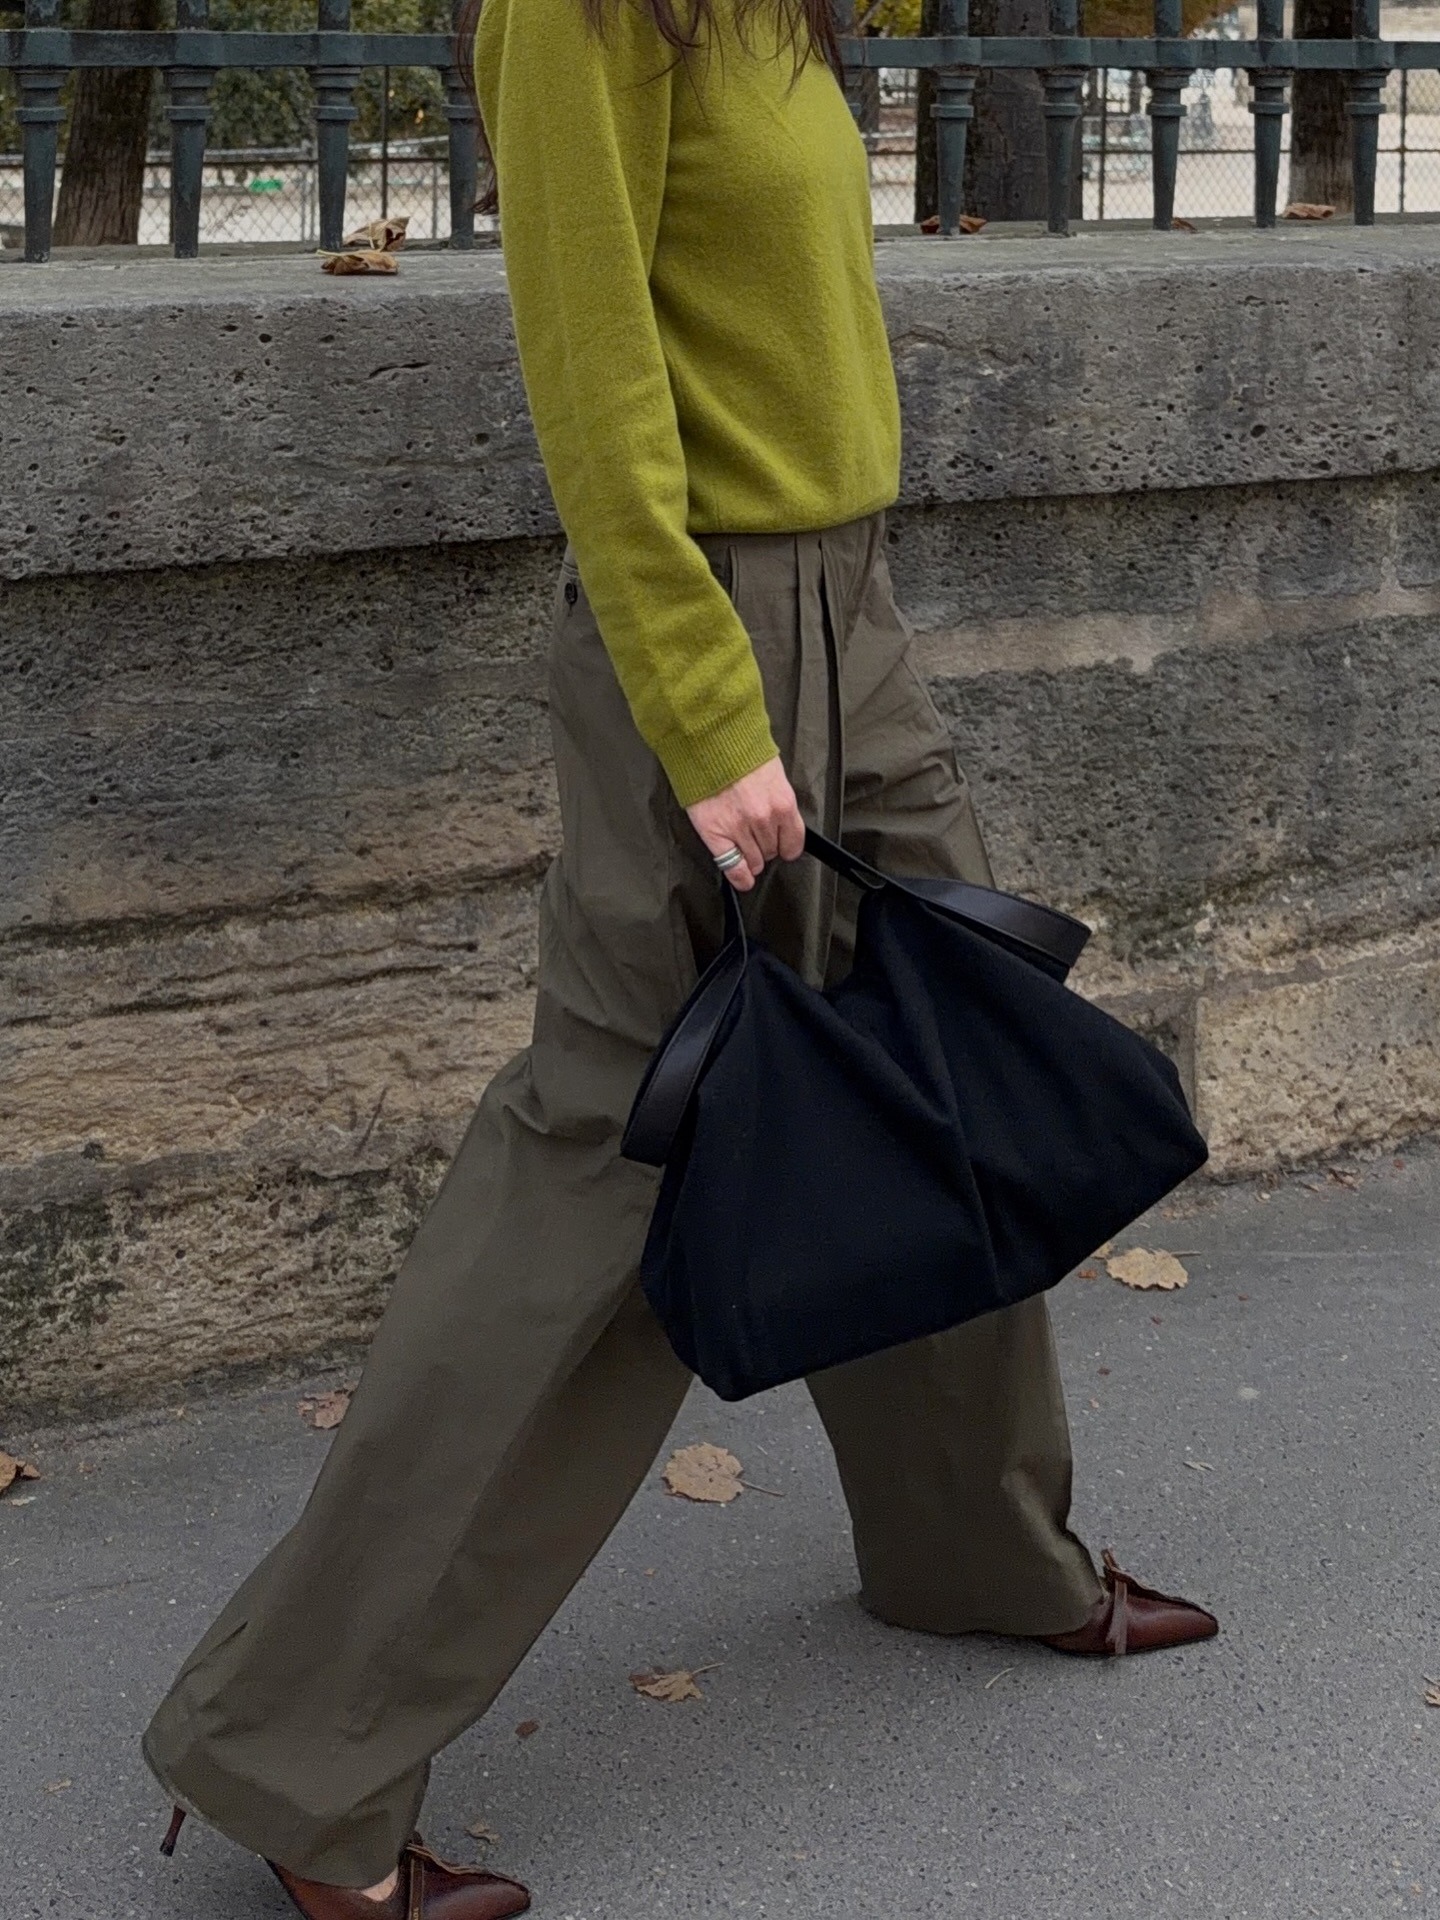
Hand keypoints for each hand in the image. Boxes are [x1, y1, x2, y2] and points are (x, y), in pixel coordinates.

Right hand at [686, 756, 805, 892]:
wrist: (709, 742)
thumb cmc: (740, 753)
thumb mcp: (774, 775)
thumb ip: (779, 803)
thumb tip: (782, 826)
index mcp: (783, 804)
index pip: (794, 843)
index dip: (787, 846)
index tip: (782, 845)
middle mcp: (763, 820)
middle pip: (771, 852)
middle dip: (766, 847)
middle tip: (755, 835)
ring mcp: (738, 828)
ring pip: (754, 862)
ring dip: (751, 857)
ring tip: (743, 844)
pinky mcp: (714, 833)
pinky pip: (732, 866)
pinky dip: (738, 876)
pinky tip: (741, 878)